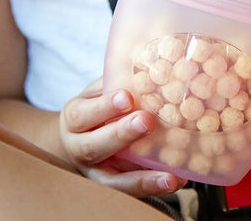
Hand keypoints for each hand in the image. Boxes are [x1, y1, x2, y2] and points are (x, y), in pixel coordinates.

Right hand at [60, 78, 186, 197]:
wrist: (75, 140)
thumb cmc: (96, 107)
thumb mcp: (98, 90)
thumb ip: (115, 80)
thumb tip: (149, 59)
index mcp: (75, 119)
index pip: (84, 114)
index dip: (105, 106)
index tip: (127, 96)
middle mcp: (79, 148)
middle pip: (95, 146)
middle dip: (121, 134)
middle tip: (146, 120)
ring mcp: (95, 172)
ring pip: (112, 181)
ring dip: (142, 177)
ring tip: (169, 175)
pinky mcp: (111, 186)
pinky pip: (130, 191)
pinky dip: (152, 188)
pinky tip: (175, 180)